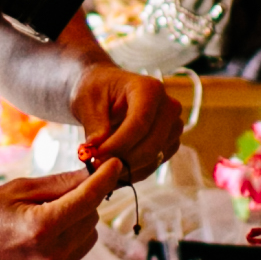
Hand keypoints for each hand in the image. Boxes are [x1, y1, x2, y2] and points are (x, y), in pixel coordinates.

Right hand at [0, 164, 118, 259]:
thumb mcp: (18, 189)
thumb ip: (59, 183)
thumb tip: (92, 173)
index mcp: (41, 228)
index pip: (88, 199)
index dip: (104, 179)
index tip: (116, 164)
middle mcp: (51, 257)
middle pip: (91, 218)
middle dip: (83, 200)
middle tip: (58, 194)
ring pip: (88, 238)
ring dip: (78, 222)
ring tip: (46, 218)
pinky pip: (76, 256)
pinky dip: (68, 242)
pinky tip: (41, 239)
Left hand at [68, 64, 183, 181]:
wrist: (106, 92)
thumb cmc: (97, 90)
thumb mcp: (87, 101)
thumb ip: (94, 124)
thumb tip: (96, 147)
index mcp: (149, 89)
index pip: (139, 123)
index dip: (118, 144)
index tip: (96, 155)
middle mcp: (168, 106)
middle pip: (152, 144)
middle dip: (122, 159)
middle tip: (96, 166)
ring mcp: (173, 126)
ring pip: (154, 158)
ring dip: (127, 167)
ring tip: (101, 165)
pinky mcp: (170, 142)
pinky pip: (154, 164)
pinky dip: (133, 171)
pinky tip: (113, 167)